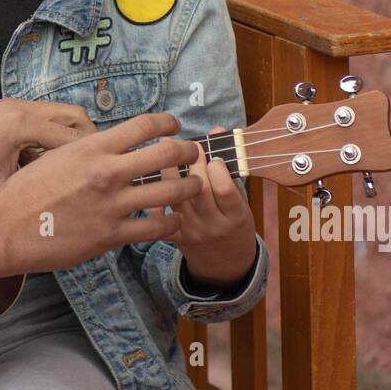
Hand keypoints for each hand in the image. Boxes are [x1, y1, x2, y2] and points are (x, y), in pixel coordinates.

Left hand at [0, 98, 94, 202]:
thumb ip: (31, 196)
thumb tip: (64, 210)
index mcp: (23, 124)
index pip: (75, 138)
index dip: (93, 162)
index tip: (105, 183)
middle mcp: (22, 109)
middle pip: (76, 119)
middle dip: (89, 146)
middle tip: (93, 177)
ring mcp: (14, 107)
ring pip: (61, 118)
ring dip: (71, 142)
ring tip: (72, 175)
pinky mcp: (7, 113)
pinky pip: (43, 121)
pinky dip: (52, 140)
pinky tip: (46, 169)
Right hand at [0, 112, 204, 274]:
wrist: (7, 227)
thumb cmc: (24, 191)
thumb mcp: (55, 156)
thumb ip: (86, 150)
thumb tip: (107, 144)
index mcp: (92, 148)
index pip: (143, 125)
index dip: (167, 122)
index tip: (175, 126)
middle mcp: (107, 172)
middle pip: (165, 154)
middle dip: (187, 152)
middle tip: (193, 154)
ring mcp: (112, 205)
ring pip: (169, 192)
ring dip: (188, 187)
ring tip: (194, 187)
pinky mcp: (111, 235)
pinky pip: (155, 229)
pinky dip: (171, 223)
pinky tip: (174, 221)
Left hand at [163, 127, 256, 289]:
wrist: (224, 261)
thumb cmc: (233, 220)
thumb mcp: (240, 198)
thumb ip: (228, 167)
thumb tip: (216, 129)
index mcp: (235, 215)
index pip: (224, 189)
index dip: (216, 168)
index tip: (211, 153)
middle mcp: (213, 225)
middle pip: (198, 190)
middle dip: (193, 164)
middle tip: (188, 147)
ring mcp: (191, 232)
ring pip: (174, 196)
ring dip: (168, 171)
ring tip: (165, 153)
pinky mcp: (173, 237)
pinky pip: (157, 213)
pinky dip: (152, 193)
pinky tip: (150, 178)